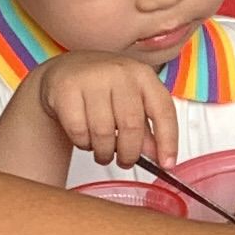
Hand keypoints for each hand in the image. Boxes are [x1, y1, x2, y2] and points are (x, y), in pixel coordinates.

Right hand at [35, 51, 179, 169]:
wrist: (67, 70)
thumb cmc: (105, 88)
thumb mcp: (132, 102)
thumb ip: (147, 129)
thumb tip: (159, 157)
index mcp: (143, 75)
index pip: (163, 111)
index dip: (168, 141)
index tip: (167, 164)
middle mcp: (120, 73)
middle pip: (132, 125)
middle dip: (130, 153)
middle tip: (126, 162)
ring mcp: (92, 78)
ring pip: (103, 132)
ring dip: (104, 152)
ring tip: (103, 152)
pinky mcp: (66, 88)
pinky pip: (79, 131)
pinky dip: (83, 144)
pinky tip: (85, 139)